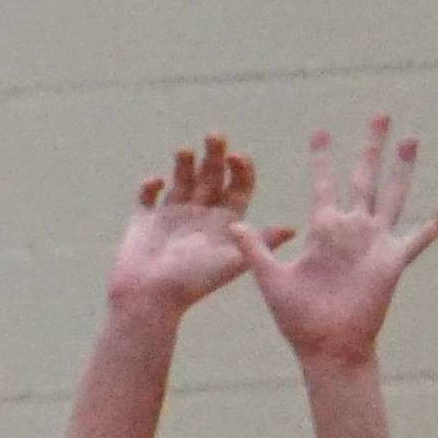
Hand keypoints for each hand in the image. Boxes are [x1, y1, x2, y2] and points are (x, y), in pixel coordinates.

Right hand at [104, 135, 260, 322]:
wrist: (149, 301)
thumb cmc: (192, 285)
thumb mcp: (233, 264)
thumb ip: (260, 243)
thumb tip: (294, 229)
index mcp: (224, 223)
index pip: (239, 187)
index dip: (240, 168)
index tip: (237, 157)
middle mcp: (200, 215)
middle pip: (212, 175)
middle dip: (215, 154)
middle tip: (215, 135)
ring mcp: (171, 216)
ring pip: (181, 179)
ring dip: (184, 162)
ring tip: (185, 150)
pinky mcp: (144, 221)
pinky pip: (147, 196)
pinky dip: (150, 185)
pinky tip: (155, 181)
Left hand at [225, 115, 437, 372]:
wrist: (326, 347)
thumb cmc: (298, 319)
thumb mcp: (271, 279)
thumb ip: (255, 250)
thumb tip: (234, 224)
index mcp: (323, 231)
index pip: (324, 184)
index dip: (323, 158)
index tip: (322, 130)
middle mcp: (351, 231)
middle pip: (364, 178)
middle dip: (371, 146)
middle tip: (379, 114)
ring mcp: (374, 243)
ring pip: (393, 195)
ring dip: (402, 168)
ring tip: (411, 139)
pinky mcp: (393, 261)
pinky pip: (419, 238)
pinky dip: (436, 223)